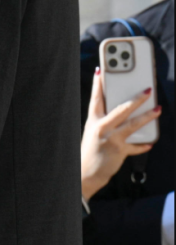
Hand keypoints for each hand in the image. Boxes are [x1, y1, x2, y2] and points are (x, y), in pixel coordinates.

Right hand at [81, 66, 160, 199]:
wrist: (85, 173)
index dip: (98, 84)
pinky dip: (144, 144)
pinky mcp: (120, 151)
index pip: (95, 98)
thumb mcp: (93, 132)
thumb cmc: (90, 151)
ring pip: (133, 124)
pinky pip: (136, 146)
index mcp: (93, 120)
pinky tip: (151, 142)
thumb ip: (106, 121)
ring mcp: (111, 139)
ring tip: (158, 109)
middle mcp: (101, 128)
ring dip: (147, 116)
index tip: (101, 71)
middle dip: (136, 99)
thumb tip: (123, 110)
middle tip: (147, 90)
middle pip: (121, 109)